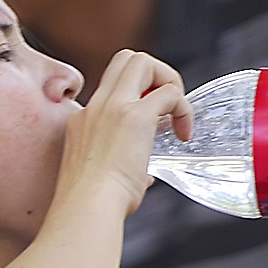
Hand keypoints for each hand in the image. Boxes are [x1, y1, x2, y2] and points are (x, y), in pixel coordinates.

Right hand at [58, 49, 191, 213]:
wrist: (86, 208)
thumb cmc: (92, 205)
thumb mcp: (101, 177)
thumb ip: (123, 167)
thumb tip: (145, 176)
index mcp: (83, 120)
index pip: (111, 84)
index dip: (137, 93)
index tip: (151, 121)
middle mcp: (96, 106)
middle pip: (126, 59)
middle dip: (154, 75)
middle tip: (167, 109)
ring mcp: (113, 107)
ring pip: (143, 61)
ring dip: (168, 83)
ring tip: (177, 116)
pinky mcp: (136, 117)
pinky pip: (169, 93)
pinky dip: (183, 109)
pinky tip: (184, 134)